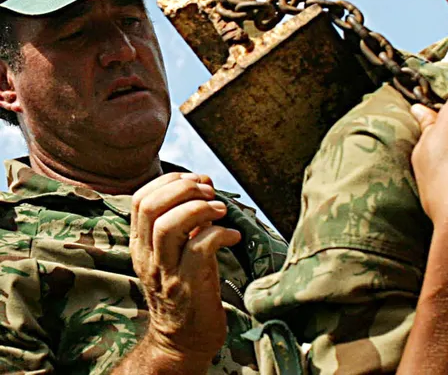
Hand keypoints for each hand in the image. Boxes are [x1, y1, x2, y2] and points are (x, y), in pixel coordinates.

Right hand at [130, 172, 240, 367]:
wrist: (183, 339)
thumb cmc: (187, 286)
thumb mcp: (180, 248)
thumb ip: (189, 216)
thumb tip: (204, 181)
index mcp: (141, 244)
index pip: (140, 198)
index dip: (170, 181)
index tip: (196, 181)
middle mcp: (147, 256)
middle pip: (151, 207)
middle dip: (184, 189)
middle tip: (210, 194)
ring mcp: (166, 272)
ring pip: (169, 225)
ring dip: (200, 209)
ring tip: (221, 211)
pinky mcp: (188, 285)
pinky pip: (200, 248)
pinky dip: (220, 233)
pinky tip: (233, 236)